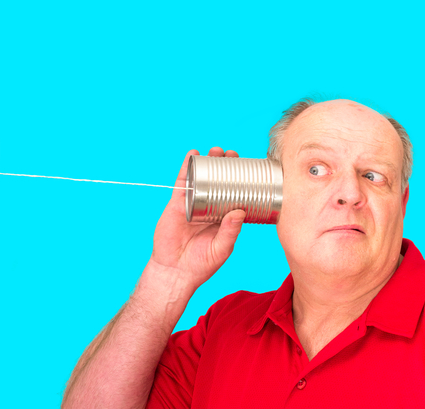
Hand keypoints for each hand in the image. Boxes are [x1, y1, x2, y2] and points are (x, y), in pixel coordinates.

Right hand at [151, 147, 245, 289]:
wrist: (175, 271)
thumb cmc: (201, 264)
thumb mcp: (222, 248)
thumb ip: (230, 231)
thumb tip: (239, 211)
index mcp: (222, 217)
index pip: (234, 194)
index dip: (240, 180)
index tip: (249, 168)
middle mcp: (208, 207)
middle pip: (218, 182)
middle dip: (226, 166)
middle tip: (233, 155)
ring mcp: (192, 204)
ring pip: (201, 178)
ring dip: (208, 162)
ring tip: (217, 151)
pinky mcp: (177, 203)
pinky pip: (183, 182)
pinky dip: (187, 167)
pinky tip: (193, 155)